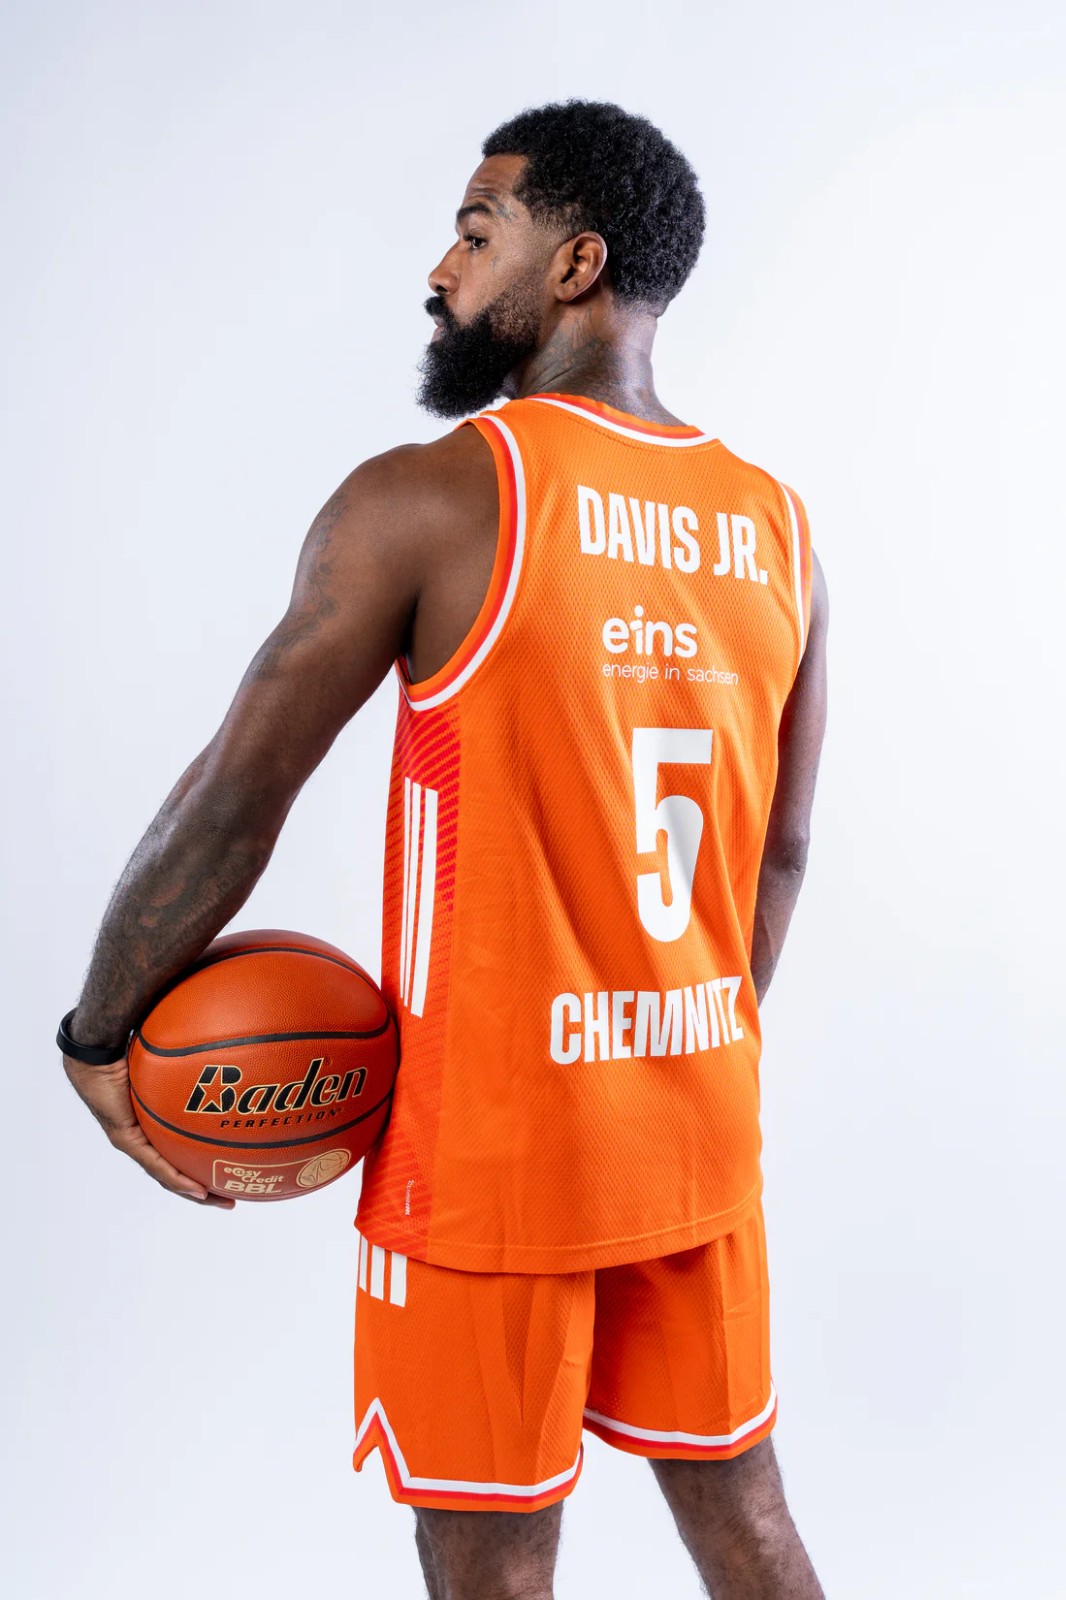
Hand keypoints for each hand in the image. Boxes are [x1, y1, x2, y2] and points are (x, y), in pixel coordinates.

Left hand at [62, 1052, 235, 1209]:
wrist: (98, 1049)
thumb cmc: (132, 1045)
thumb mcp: (174, 1060)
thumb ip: (196, 1060)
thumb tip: (227, 1047)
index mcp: (153, 1121)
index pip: (179, 1150)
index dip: (202, 1164)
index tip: (228, 1170)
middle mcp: (143, 1134)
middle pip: (176, 1169)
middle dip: (204, 1186)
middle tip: (230, 1197)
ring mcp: (133, 1139)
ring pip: (166, 1175)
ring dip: (193, 1191)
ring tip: (219, 1201)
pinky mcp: (126, 1139)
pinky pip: (156, 1164)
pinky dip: (178, 1179)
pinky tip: (198, 1189)